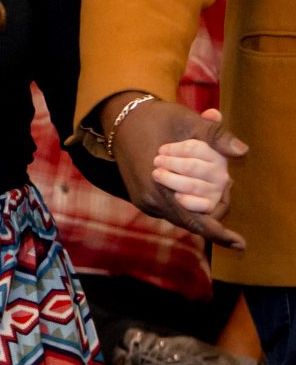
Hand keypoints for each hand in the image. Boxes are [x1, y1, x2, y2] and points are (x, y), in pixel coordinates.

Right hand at [108, 96, 247, 249]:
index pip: (196, 221)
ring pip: (179, 215)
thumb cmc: (157, 119)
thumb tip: (243, 152)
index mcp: (160, 188)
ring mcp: (144, 202)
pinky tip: (194, 189)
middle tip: (229, 192)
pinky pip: (169, 208)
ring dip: (198, 206)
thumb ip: (216, 137)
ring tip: (218, 191)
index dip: (219, 234)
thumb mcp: (188, 122)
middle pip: (190, 221)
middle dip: (213, 213)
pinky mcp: (141, 198)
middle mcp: (151, 201)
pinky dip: (185, 201)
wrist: (121, 120)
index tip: (240, 244)